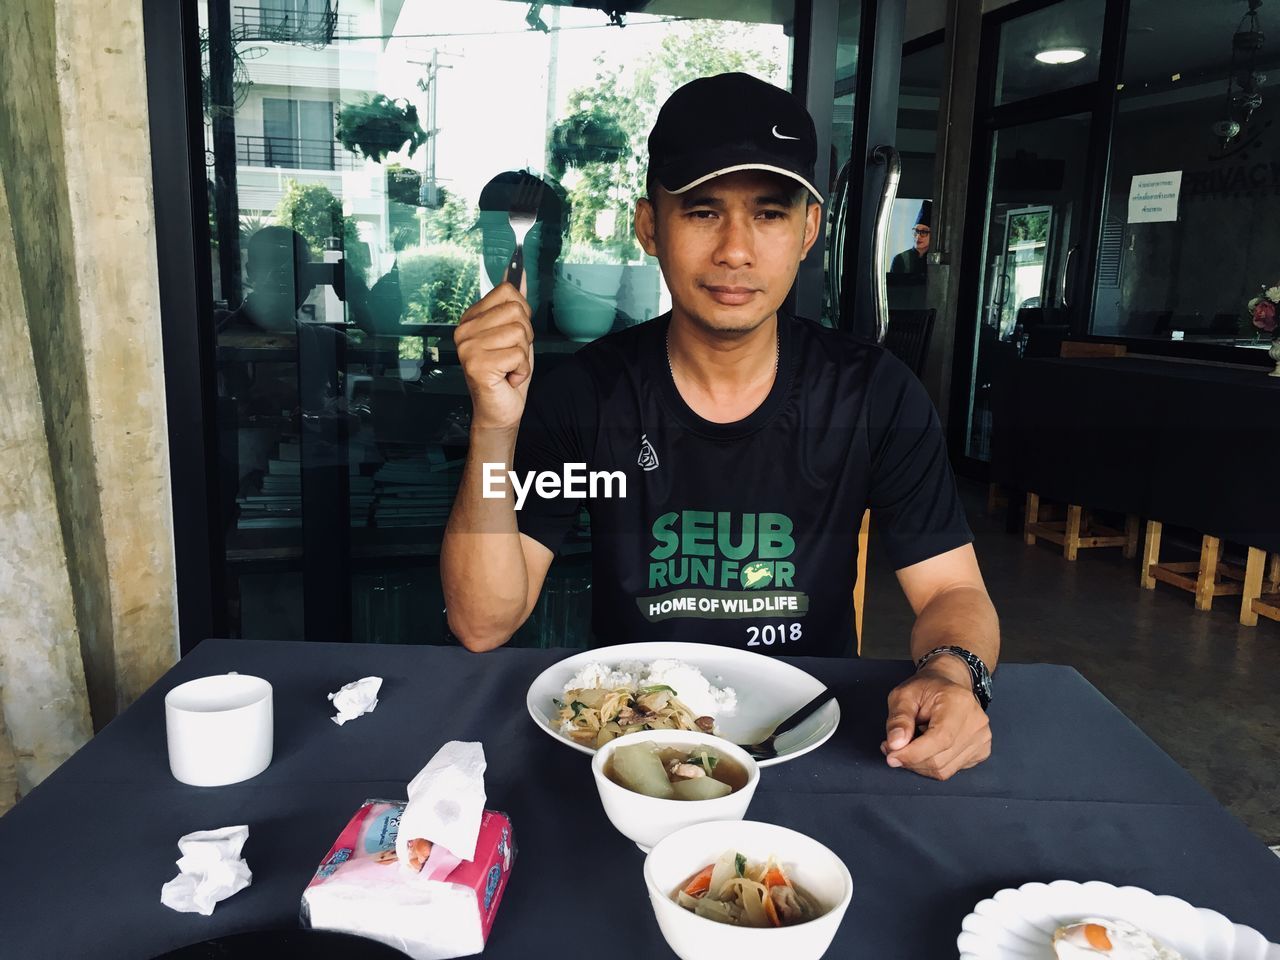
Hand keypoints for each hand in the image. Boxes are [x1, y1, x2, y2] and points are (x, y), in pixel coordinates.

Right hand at [454, 279, 533, 430]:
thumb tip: (519, 271)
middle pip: (516, 310)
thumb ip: (515, 301)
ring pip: (519, 332)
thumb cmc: (507, 373)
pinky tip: (507, 378)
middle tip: (512, 355)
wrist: (500, 410)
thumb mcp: (516, 333)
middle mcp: (464, 330)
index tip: (514, 335)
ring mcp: (467, 346)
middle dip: (525, 336)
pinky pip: (517, 355)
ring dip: (523, 355)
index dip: (522, 313)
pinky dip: (521, 370)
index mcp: (471, 318)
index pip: (507, 290)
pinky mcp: (476, 364)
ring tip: (509, 367)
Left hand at [881, 657, 991, 780]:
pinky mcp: (981, 752)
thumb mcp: (903, 695)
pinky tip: (926, 747)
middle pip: (940, 760)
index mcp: (959, 703)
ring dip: (918, 764)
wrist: (948, 684)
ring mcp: (982, 739)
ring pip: (943, 770)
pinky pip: (950, 770)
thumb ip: (898, 719)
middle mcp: (976, 723)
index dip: (913, 754)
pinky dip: (931, 765)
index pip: (940, 739)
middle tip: (892, 748)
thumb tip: (895, 745)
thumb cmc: (925, 689)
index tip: (891, 756)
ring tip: (907, 745)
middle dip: (910, 759)